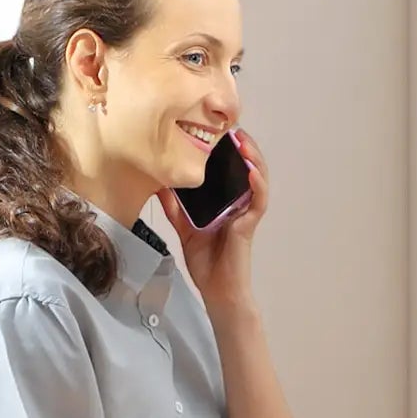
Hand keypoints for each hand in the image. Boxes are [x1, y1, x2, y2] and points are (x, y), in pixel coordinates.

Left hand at [157, 127, 266, 316]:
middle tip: (229, 126)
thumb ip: (174, 207)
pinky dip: (258, 184)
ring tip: (242, 140)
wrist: (217, 291)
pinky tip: (252, 170)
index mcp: (225, 202)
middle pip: (245, 168)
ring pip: (257, 179)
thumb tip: (158, 185)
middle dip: (241, 146)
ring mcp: (245, 213)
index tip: (215, 129)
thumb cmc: (206, 263)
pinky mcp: (249, 225)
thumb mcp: (184, 229)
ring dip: (253, 158)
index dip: (226, 149)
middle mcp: (238, 204)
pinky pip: (258, 201)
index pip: (229, 169)